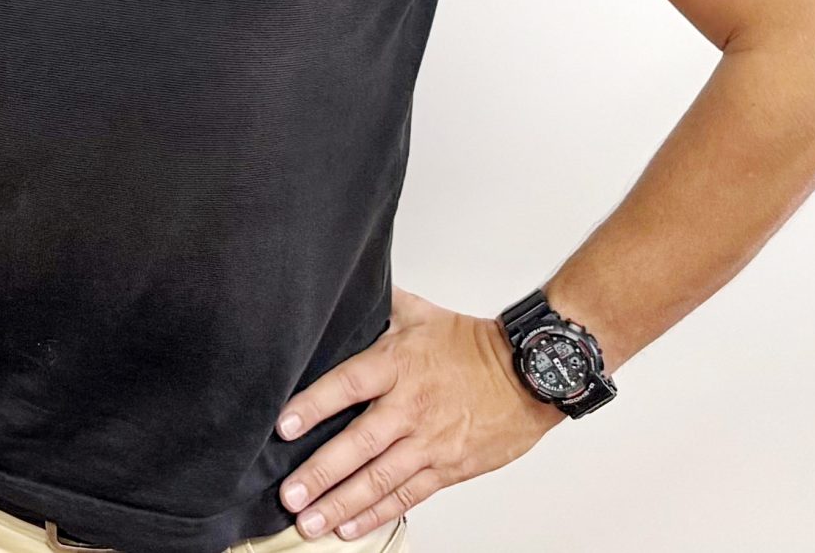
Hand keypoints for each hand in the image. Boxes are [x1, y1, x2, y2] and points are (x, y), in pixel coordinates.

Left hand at [275, 288, 562, 540]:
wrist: (531, 375)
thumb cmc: (472, 345)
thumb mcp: (420, 314)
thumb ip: (378, 305)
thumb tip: (345, 286)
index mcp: (398, 365)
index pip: (348, 385)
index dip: (314, 406)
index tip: (284, 426)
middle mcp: (411, 407)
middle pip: (360, 443)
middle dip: (321, 472)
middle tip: (290, 494)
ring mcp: (430, 442)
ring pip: (381, 479)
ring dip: (342, 503)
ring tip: (311, 522)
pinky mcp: (449, 468)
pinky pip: (408, 495)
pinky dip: (378, 514)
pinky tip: (350, 527)